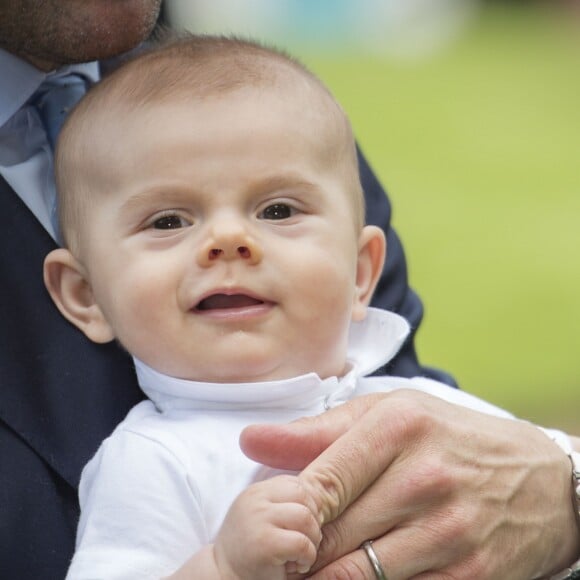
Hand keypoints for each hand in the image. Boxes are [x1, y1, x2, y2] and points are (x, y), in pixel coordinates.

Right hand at [213, 474, 321, 579]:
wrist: (225, 576)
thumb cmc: (251, 549)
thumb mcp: (262, 516)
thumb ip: (282, 502)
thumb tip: (319, 499)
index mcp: (257, 491)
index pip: (296, 485)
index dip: (308, 505)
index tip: (303, 527)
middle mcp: (255, 500)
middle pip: (304, 497)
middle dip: (313, 520)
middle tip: (306, 540)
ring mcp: (258, 519)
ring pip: (305, 518)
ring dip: (313, 540)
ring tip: (301, 554)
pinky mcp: (265, 543)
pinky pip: (302, 543)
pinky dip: (308, 557)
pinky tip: (297, 565)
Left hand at [241, 390, 579, 578]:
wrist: (540, 479)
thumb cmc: (451, 438)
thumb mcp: (390, 414)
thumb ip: (320, 430)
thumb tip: (251, 440)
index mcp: (398, 427)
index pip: (320, 480)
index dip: (287, 510)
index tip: (273, 523)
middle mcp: (424, 477)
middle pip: (332, 532)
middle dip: (298, 550)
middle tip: (279, 556)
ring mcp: (449, 530)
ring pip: (356, 573)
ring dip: (324, 576)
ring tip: (306, 569)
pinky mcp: (470, 575)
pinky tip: (352, 577)